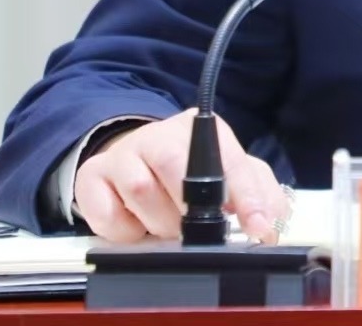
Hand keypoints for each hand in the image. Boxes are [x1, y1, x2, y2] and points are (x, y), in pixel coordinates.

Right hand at [73, 109, 290, 242]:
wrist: (130, 163)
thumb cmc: (185, 174)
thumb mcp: (228, 176)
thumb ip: (259, 196)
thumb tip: (269, 226)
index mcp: (201, 131)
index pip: (229, 160)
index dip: (246, 197)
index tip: (258, 229)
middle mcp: (160, 136)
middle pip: (175, 165)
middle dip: (189, 207)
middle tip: (194, 227)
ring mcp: (122, 155)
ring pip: (140, 190)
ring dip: (159, 223)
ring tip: (166, 226)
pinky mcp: (92, 178)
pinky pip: (107, 214)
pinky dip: (126, 231)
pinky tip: (135, 225)